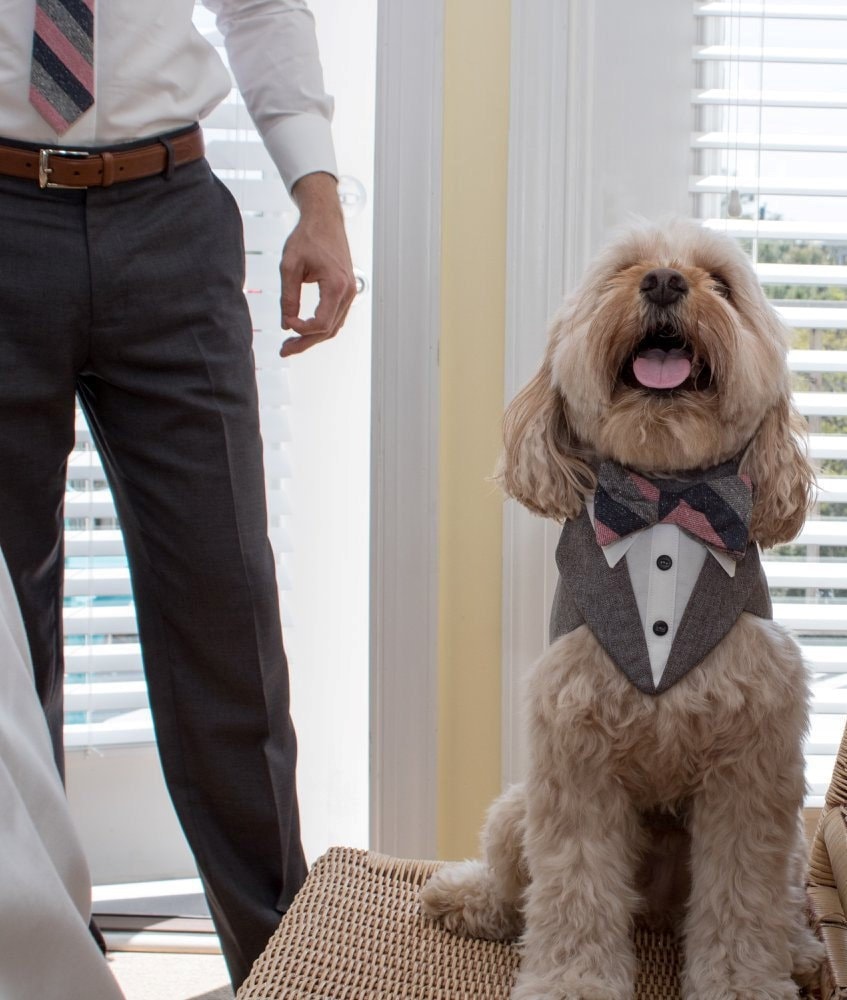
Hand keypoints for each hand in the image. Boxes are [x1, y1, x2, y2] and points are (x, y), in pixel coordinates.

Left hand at [280, 172, 356, 357]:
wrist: (325, 219)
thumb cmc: (307, 237)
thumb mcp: (290, 266)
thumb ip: (288, 297)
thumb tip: (286, 324)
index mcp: (336, 285)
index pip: (321, 323)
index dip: (302, 329)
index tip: (286, 323)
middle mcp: (348, 292)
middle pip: (328, 330)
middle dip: (305, 342)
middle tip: (284, 350)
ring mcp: (350, 292)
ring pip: (332, 326)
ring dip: (312, 338)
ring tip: (290, 344)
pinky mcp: (346, 291)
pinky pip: (335, 317)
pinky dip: (320, 327)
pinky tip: (303, 330)